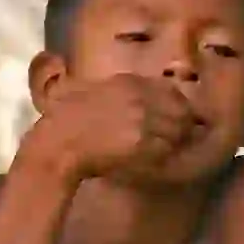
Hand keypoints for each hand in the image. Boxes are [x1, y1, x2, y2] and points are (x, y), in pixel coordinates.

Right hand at [29, 73, 198, 181]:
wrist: (59, 142)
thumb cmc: (67, 116)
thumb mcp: (94, 89)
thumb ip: (119, 89)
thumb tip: (139, 95)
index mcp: (130, 82)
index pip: (171, 90)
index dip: (178, 105)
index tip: (176, 115)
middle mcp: (142, 98)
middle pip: (182, 111)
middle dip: (183, 124)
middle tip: (179, 137)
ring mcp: (144, 121)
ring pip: (178, 132)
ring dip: (176, 142)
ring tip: (169, 150)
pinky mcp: (141, 145)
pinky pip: (166, 150)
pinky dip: (165, 156)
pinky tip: (157, 160)